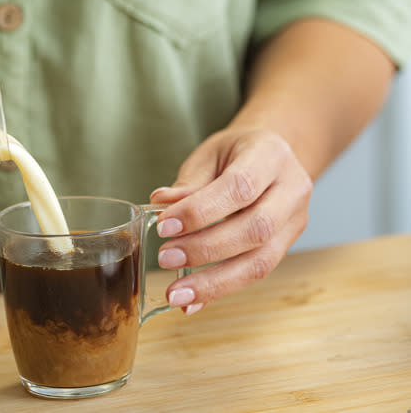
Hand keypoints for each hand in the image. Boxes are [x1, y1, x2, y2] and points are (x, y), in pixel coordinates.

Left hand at [151, 127, 312, 314]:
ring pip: (261, 261)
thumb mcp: (210, 155)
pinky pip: (256, 274)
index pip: (239, 187)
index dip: (201, 211)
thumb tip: (160, 204)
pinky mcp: (286, 246)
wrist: (273, 155)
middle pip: (255, 228)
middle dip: (205, 249)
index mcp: (270, 156)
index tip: (163, 226)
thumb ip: (189, 183)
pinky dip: (220, 290)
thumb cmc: (236, 153)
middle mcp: (292, 190)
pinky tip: (192, 302)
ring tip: (176, 294)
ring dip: (214, 282)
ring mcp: (295, 221)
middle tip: (165, 258)